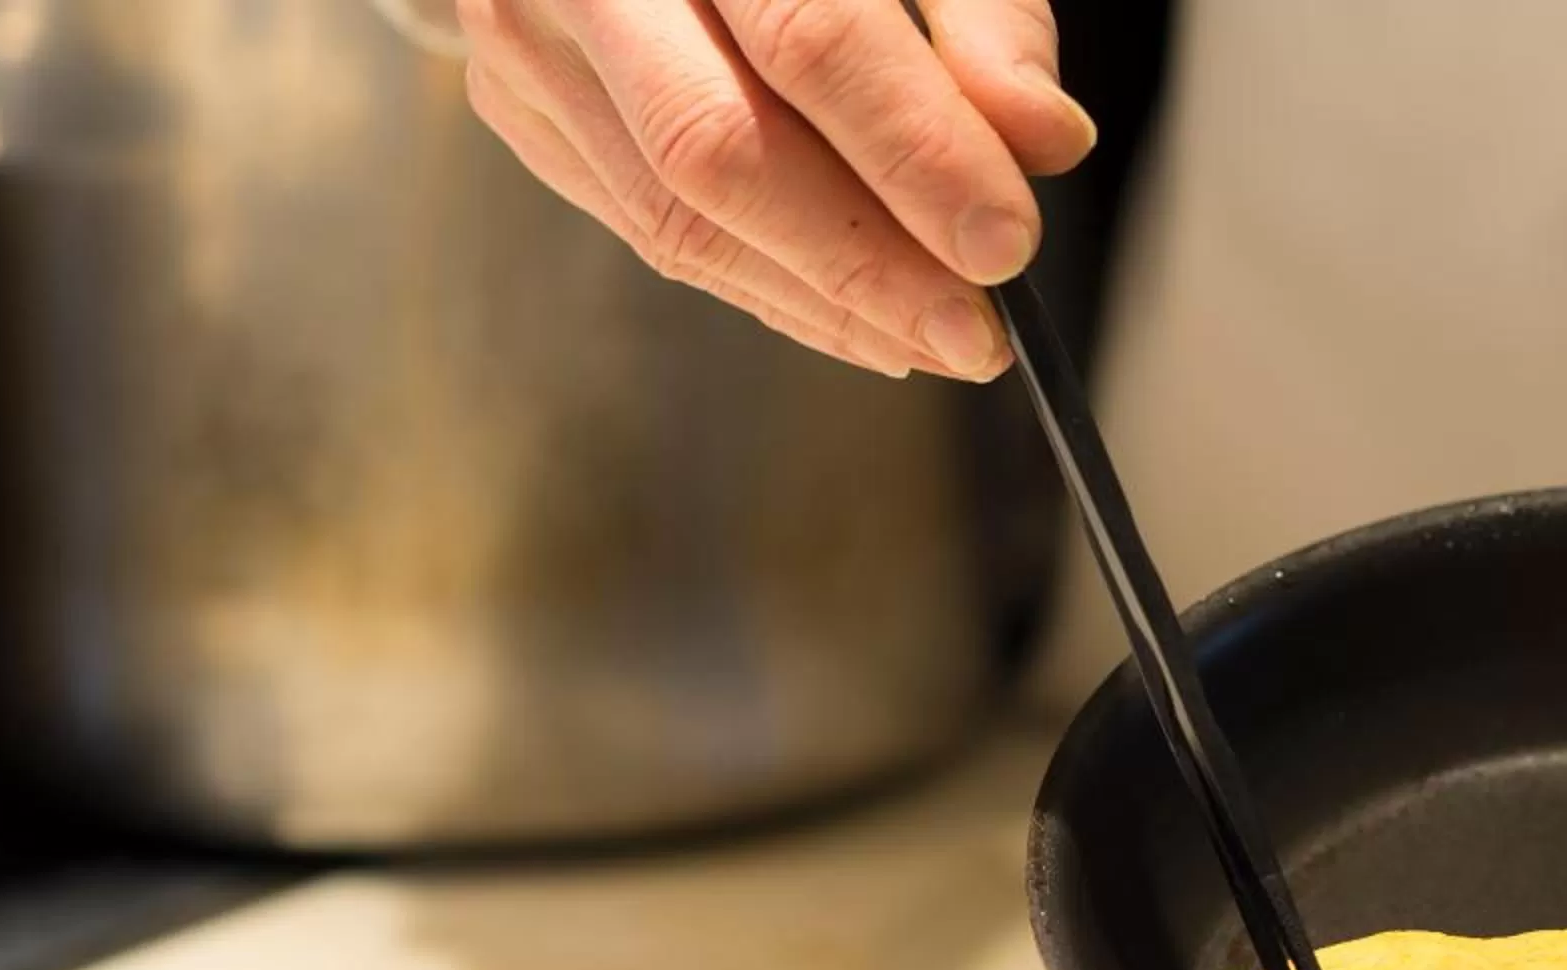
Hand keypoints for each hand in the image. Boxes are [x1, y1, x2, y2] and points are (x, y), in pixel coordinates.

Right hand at [458, 0, 1096, 379]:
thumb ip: (983, 15)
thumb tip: (1048, 141)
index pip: (810, 35)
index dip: (914, 152)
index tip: (1006, 247)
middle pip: (716, 148)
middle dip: (864, 264)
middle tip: (978, 337)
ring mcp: (530, 39)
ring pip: (677, 216)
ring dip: (825, 302)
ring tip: (938, 339)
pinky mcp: (518, 107)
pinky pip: (653, 233)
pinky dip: (772, 289)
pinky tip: (863, 319)